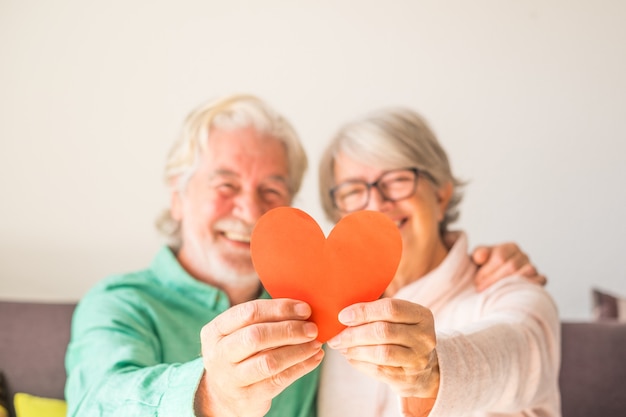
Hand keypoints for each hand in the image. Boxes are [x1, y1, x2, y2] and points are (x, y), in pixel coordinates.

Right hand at [195, 299, 323, 416]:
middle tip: (312, 328)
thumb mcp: (236, 334)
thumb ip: (261, 320)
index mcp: (215, 331)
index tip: (304, 309)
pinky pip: (279, 380)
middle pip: (256, 336)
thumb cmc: (237, 355)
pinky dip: (301, 367)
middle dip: (289, 330)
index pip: (248, 312)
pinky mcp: (247, 398)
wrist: (221, 397)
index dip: (279, 308)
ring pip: (269, 361)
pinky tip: (314, 358)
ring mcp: (231, 378)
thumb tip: (301, 309)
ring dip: (298, 350)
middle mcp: (218, 354)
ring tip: (316, 343)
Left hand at [326, 298, 438, 398]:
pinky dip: (360, 363)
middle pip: (384, 331)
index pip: (391, 308)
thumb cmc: (402, 337)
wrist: (424, 370)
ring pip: (381, 353)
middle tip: (336, 336)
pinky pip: (379, 370)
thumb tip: (343, 314)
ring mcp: (418, 359)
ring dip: (355, 349)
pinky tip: (350, 357)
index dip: (364, 311)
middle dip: (354, 333)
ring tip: (341, 347)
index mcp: (422, 315)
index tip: (343, 316)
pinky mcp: (409, 378)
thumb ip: (378, 313)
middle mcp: (424, 337)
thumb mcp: (400, 320)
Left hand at [472, 242, 546, 291]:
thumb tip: (481, 256)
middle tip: (481, 289)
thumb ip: (479, 253)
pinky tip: (512, 293)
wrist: (490, 280)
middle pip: (512, 266)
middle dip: (494, 279)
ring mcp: (533, 268)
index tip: (477, 281)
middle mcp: (523, 256)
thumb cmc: (484, 268)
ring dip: (509, 284)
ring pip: (527, 272)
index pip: (500, 257)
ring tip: (495, 292)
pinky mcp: (539, 280)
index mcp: (510, 247)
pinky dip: (528, 286)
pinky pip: (539, 281)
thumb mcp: (477, 258)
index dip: (487, 270)